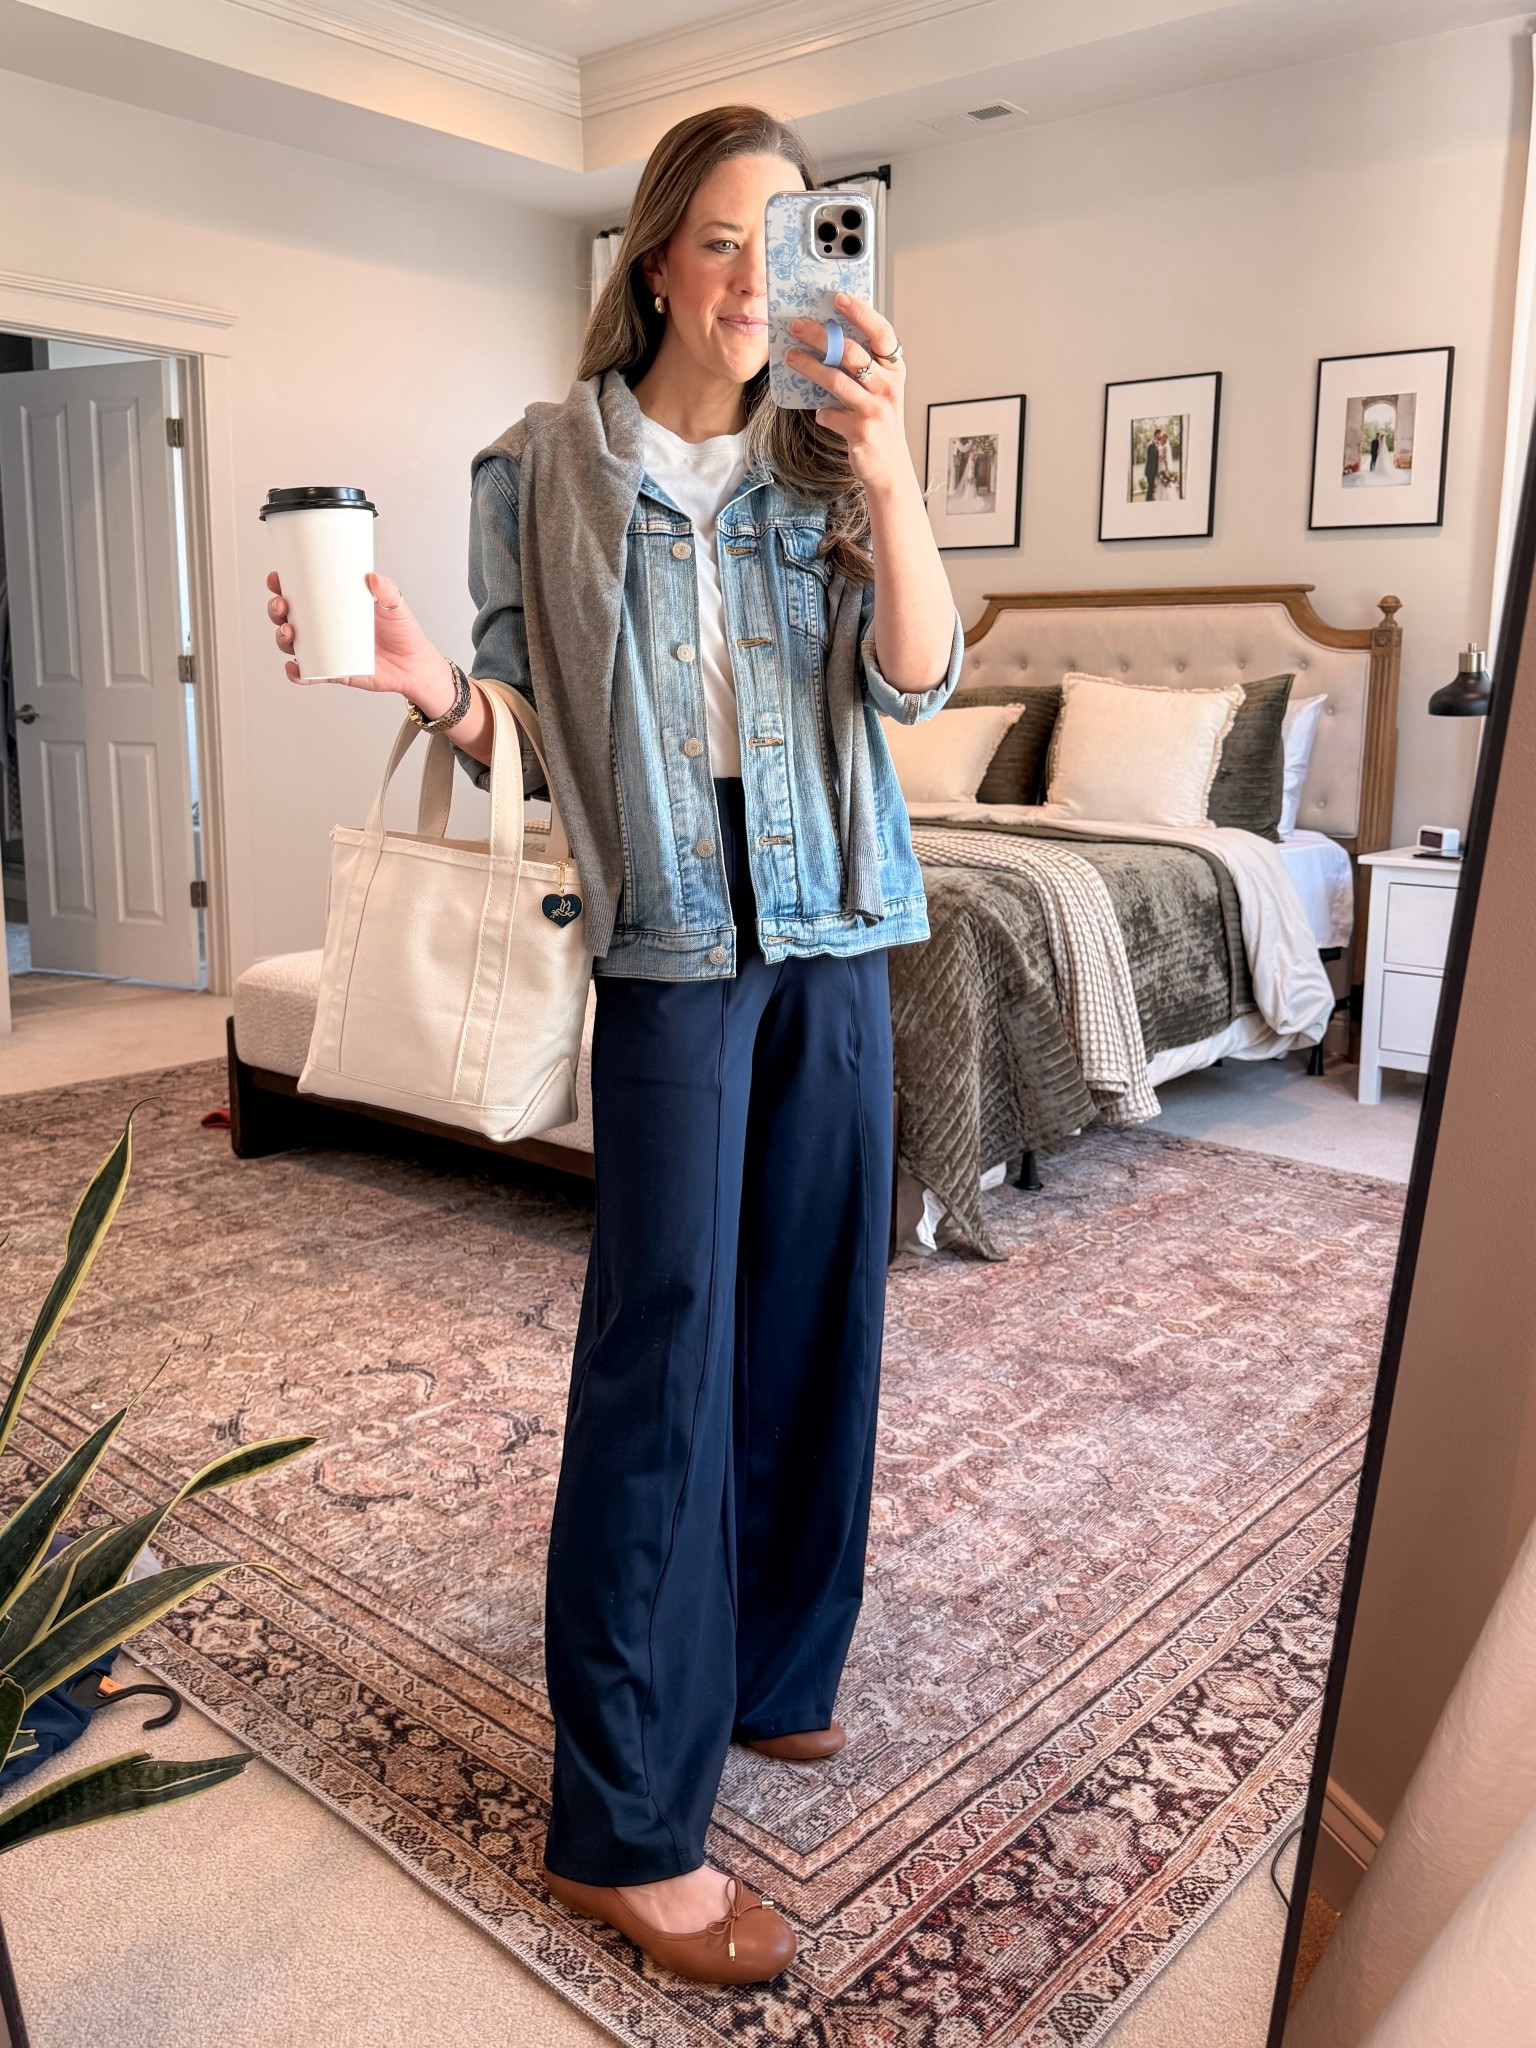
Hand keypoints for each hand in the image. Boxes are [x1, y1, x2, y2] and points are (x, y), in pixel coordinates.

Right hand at [264, 569, 455, 717]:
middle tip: (283, 605)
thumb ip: (387, 590)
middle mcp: (323, 627)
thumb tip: (373, 578)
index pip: (300, 592)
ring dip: (282, 638)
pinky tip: (295, 669)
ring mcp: (325, 649)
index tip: (277, 578)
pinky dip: (297, 674)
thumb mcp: (395, 605)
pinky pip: (309, 674)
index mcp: (332, 605)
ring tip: (290, 632)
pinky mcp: (333, 671)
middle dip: (276, 610)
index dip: (282, 586)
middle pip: (287, 616)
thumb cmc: (402, 632)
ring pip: (292, 643)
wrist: (414, 664)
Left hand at [784, 292, 911, 500]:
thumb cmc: (879, 423)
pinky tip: (819, 412)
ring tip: (790, 356)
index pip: (881, 332)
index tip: (838, 298)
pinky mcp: (862, 430)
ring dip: (809, 366)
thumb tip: (826, 340)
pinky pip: (830, 413)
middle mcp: (889, 386)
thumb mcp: (878, 391)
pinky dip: (821, 412)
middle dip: (820, 336)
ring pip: (836, 380)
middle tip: (797, 326)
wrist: (889, 468)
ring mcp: (876, 409)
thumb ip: (862, 367)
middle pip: (851, 352)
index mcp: (895, 370)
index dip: (860, 312)